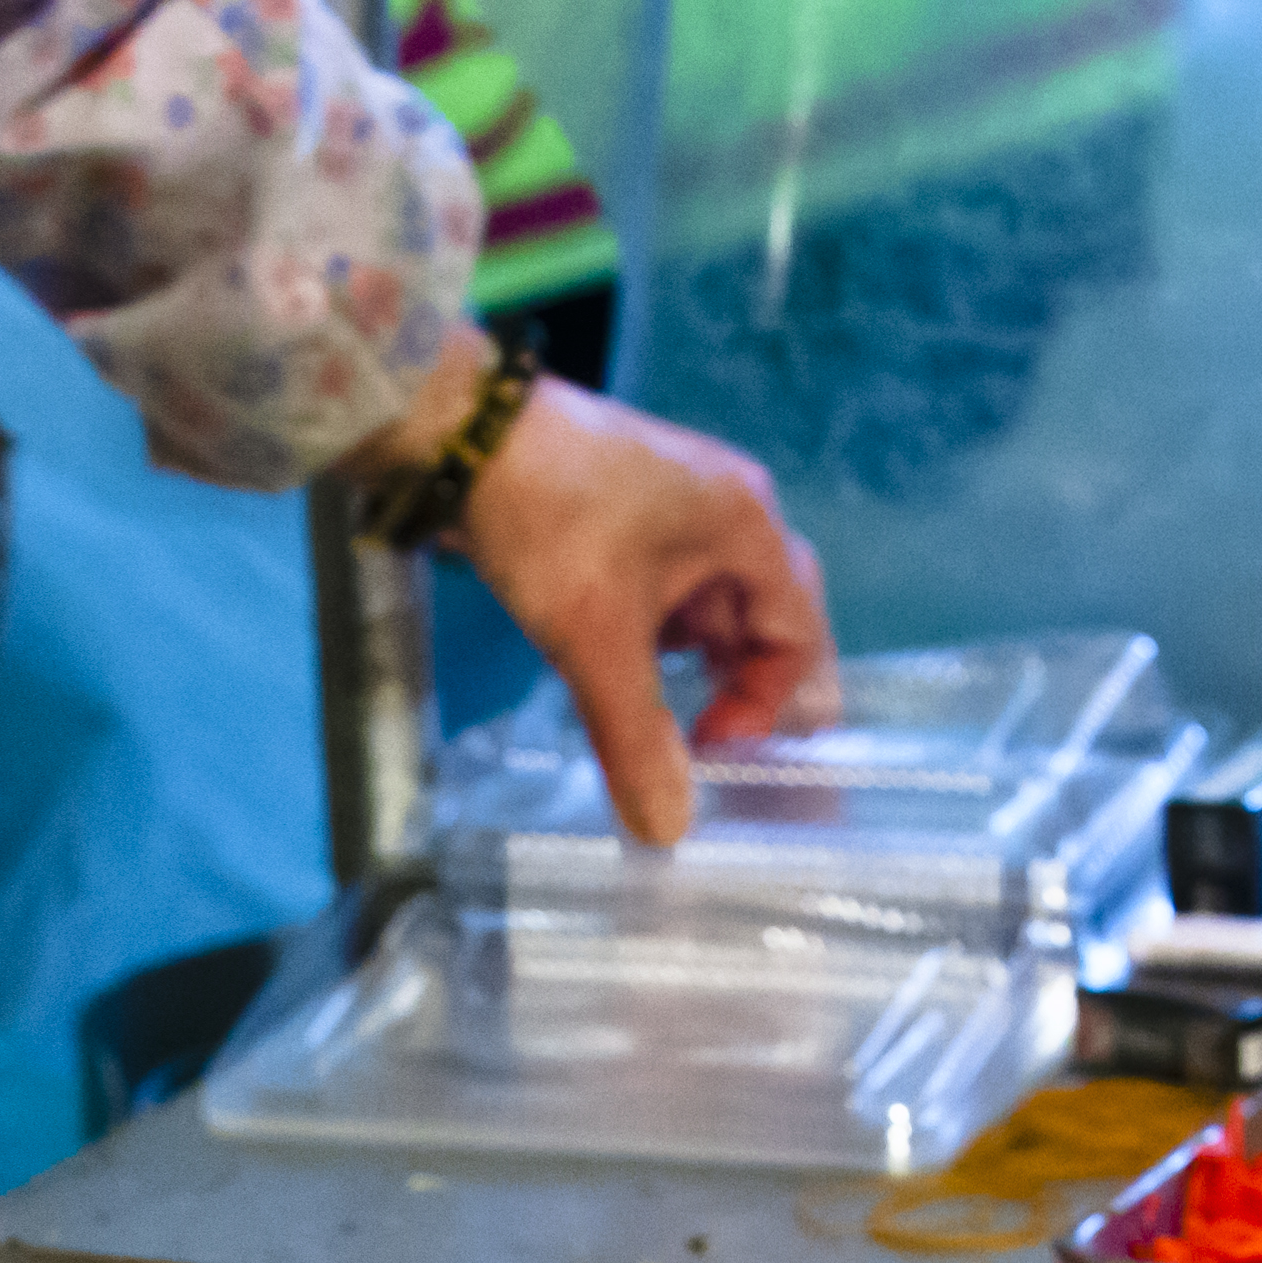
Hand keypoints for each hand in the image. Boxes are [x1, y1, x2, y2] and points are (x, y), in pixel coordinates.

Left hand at [440, 373, 836, 845]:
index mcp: (748, 526)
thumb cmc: (548, 522)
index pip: (798, 633)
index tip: (711, 747)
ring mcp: (682, 505)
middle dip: (742, 685)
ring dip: (695, 664)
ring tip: (662, 718)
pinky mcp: (634, 511)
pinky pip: (670, 587)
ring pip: (712, 604)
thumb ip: (636, 737)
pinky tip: (624, 669)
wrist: (463, 432)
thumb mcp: (594, 638)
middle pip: (766, 616)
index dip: (766, 703)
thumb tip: (668, 830)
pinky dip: (658, 635)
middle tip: (712, 748)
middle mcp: (731, 508)